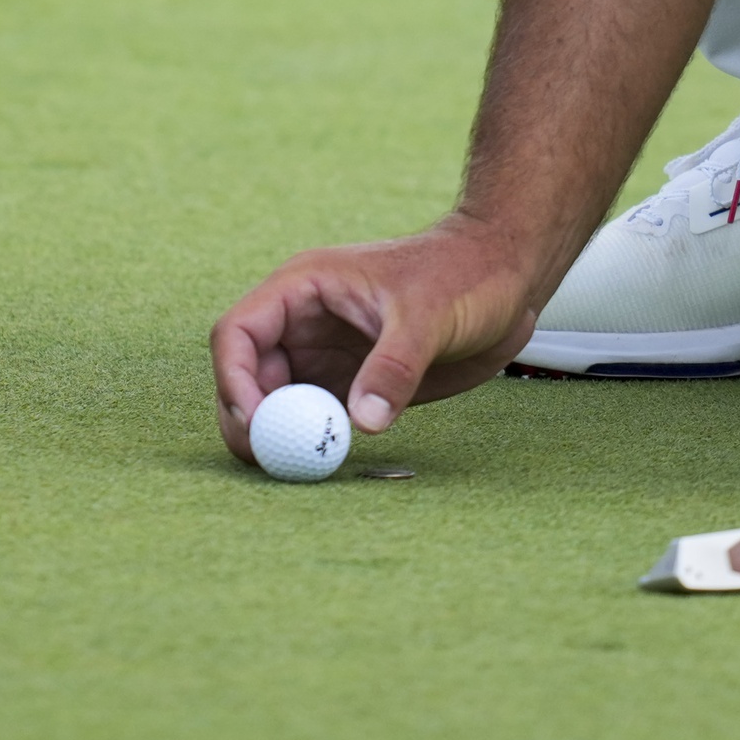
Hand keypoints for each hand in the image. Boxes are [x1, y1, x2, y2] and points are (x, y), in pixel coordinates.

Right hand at [206, 219, 545, 462]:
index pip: (239, 332)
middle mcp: (304, 322)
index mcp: (304, 288)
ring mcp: (325, 353)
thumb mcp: (429, 315)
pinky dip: (312, 440)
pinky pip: (315, 416)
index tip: (257, 421)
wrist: (505, 278)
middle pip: (247, 374)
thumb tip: (364, 421)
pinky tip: (327, 458)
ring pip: (276, 400)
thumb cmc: (464, 274)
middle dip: (248, 418)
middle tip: (270, 458)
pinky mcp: (351, 382)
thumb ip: (394, 366)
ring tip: (298, 464)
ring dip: (279, 433)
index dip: (234, 378)